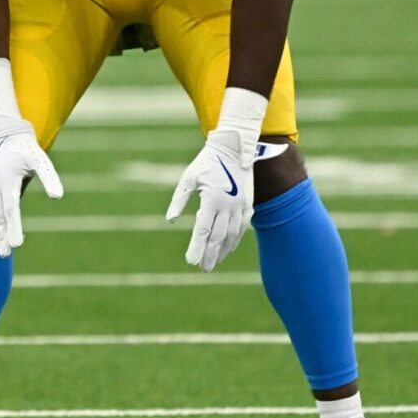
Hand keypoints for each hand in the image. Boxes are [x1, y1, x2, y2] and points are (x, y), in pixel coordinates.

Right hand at [0, 111, 63, 257]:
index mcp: (8, 181)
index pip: (10, 210)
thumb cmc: (25, 146)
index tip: (16, 244)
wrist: (3, 130)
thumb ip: (49, 177)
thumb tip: (57, 196)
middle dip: (1, 236)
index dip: (13, 227)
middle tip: (3, 254)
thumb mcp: (40, 159)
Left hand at [166, 129, 253, 271]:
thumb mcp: (188, 178)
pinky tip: (228, 249)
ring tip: (214, 262)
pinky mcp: (248, 204)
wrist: (234, 148)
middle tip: (203, 268)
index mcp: (212, 198)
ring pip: (232, 234)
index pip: (203, 230)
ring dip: (223, 250)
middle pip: (218, 237)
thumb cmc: (206, 162)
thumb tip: (169, 220)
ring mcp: (240, 205)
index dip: (197, 247)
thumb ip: (179, 200)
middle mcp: (228, 205)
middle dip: (210, 254)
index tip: (190, 261)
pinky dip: (234, 240)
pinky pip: (241, 227)